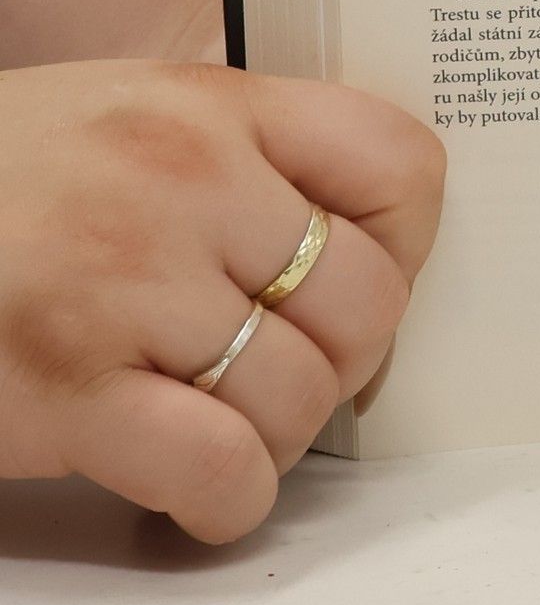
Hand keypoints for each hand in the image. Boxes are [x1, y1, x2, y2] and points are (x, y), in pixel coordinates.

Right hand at [0, 60, 443, 541]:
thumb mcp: (130, 116)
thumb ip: (247, 157)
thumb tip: (367, 249)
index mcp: (211, 104)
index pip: (401, 165)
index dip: (407, 244)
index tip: (368, 280)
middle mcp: (181, 180)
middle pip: (368, 300)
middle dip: (346, 360)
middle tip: (290, 373)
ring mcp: (122, 283)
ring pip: (303, 395)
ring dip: (278, 437)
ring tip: (222, 424)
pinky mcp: (66, 388)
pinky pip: (224, 469)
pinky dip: (227, 501)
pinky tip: (195, 488)